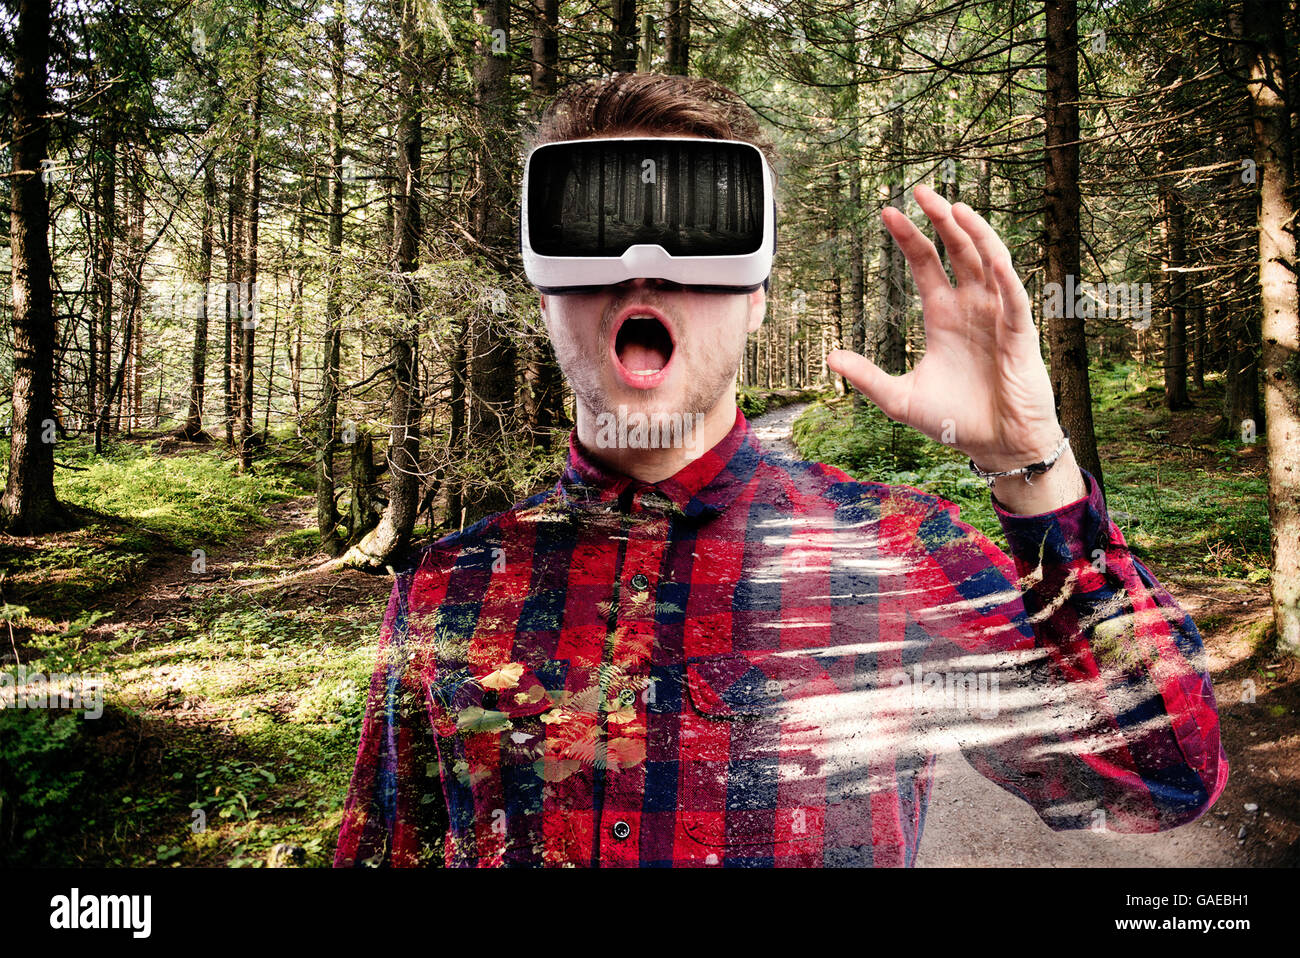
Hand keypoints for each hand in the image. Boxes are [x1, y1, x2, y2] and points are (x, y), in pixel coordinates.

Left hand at [825, 185, 1084, 513]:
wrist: (997, 446)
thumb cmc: (955, 421)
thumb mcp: (900, 398)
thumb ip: (867, 377)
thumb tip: (830, 358)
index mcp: (943, 317)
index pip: (925, 264)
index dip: (909, 238)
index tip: (886, 212)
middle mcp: (971, 308)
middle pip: (957, 250)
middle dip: (940, 219)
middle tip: (919, 190)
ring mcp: (998, 316)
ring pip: (988, 261)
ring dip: (974, 232)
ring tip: (954, 205)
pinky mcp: (1020, 333)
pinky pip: (1013, 295)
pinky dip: (1003, 273)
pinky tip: (990, 254)